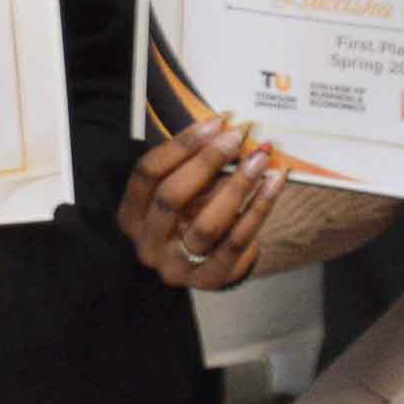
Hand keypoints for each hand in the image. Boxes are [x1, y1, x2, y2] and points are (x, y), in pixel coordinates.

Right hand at [119, 116, 280, 290]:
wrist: (203, 264)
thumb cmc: (190, 215)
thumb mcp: (181, 190)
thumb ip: (193, 165)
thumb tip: (227, 130)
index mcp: (130, 215)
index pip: (147, 172)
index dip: (181, 144)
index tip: (216, 122)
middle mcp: (147, 244)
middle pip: (171, 196)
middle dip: (206, 162)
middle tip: (237, 137)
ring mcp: (176, 267)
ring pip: (206, 224)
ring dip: (237, 186)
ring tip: (261, 159)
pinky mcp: (208, 281)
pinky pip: (236, 243)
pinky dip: (257, 211)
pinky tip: (273, 185)